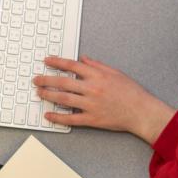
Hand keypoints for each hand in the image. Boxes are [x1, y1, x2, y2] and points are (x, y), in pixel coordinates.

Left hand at [32, 55, 175, 144]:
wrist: (141, 112)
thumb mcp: (115, 73)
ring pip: (64, 99)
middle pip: (63, 82)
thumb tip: (82, 59)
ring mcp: (91, 105)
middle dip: (46, 80)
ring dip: (49, 95)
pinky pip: (71, 118)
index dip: (57, 62)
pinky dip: (58, 117)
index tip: (47, 61)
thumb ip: (97, 65)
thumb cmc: (131, 92)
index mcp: (97, 76)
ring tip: (39, 93)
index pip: (72, 66)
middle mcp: (92, 89)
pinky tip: (49, 114)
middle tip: (36, 79)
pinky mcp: (92, 119)